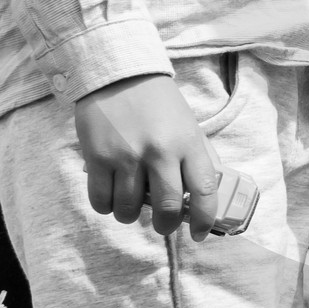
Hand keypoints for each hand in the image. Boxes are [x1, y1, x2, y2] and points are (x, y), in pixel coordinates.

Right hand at [74, 73, 222, 237]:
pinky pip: (102, 202)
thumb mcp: (188, 125)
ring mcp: (127, 156)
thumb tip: (210, 195)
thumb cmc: (158, 103)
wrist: (118, 74)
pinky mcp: (98, 158)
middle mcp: (159, 152)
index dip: (204, 219)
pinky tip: (112, 194)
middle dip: (166, 226)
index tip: (199, 233)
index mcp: (188, 142)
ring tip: (132, 202)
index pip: (204, 191)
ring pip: (129, 210)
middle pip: (166, 209)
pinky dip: (107, 206)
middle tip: (163, 224)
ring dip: (131, 215)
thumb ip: (198, 158)